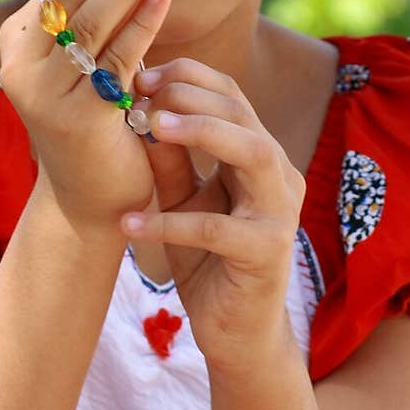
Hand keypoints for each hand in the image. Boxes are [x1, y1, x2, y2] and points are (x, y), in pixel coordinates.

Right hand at [0, 0, 172, 227]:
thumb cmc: (97, 127)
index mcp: (18, 44)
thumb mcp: (87, 65)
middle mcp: (21, 66)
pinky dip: (141, 24)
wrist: (93, 205)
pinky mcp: (75, 119)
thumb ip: (94, 18)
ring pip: (91, 23)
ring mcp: (44, 94)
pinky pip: (115, 60)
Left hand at [120, 59, 305, 370]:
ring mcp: (279, 212)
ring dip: (201, 131)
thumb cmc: (209, 262)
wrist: (237, 334)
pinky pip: (218, 228)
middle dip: (191, 95)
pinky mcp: (267, 252)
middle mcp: (278, 174)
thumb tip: (136, 109)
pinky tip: (130, 222)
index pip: (232, 95)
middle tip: (141, 94)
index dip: (189, 78)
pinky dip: (170, 222)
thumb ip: (167, 161)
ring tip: (150, 127)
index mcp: (259, 155)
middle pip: (244, 113)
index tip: (140, 76)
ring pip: (253, 153)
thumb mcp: (180, 201)